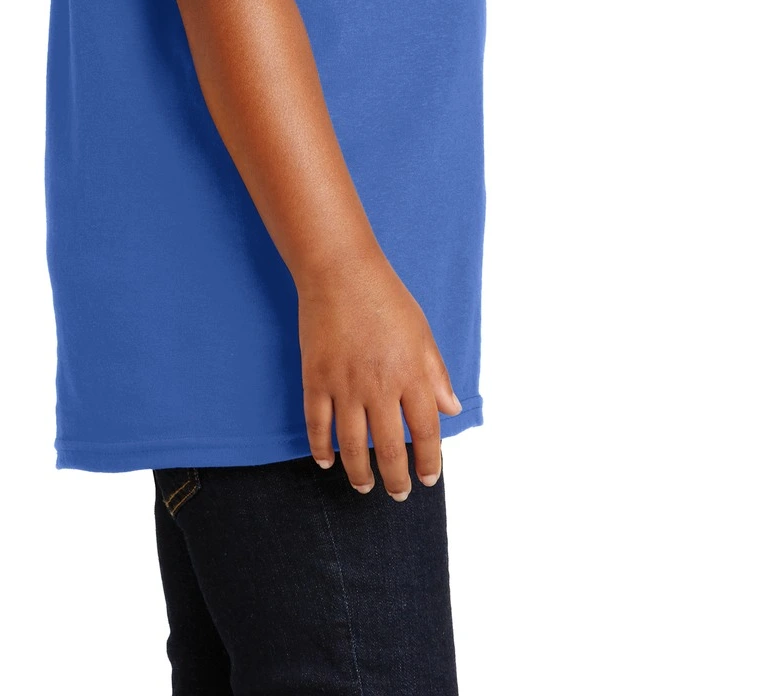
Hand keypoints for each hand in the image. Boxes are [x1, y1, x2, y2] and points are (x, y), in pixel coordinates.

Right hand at [298, 248, 462, 498]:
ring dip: (360, 473)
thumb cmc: (385, 298)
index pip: (426, 432)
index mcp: (412, 374)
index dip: (428, 461)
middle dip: (396, 478)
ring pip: (353, 445)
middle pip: (390, 448)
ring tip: (364, 486)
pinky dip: (321, 448)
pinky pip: (318, 424)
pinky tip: (327, 462)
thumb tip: (449, 410)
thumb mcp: (422, 333)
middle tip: (398, 493)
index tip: (429, 477)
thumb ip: (435, 374)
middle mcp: (380, 386)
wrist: (340, 271)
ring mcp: (345, 384)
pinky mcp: (316, 378)